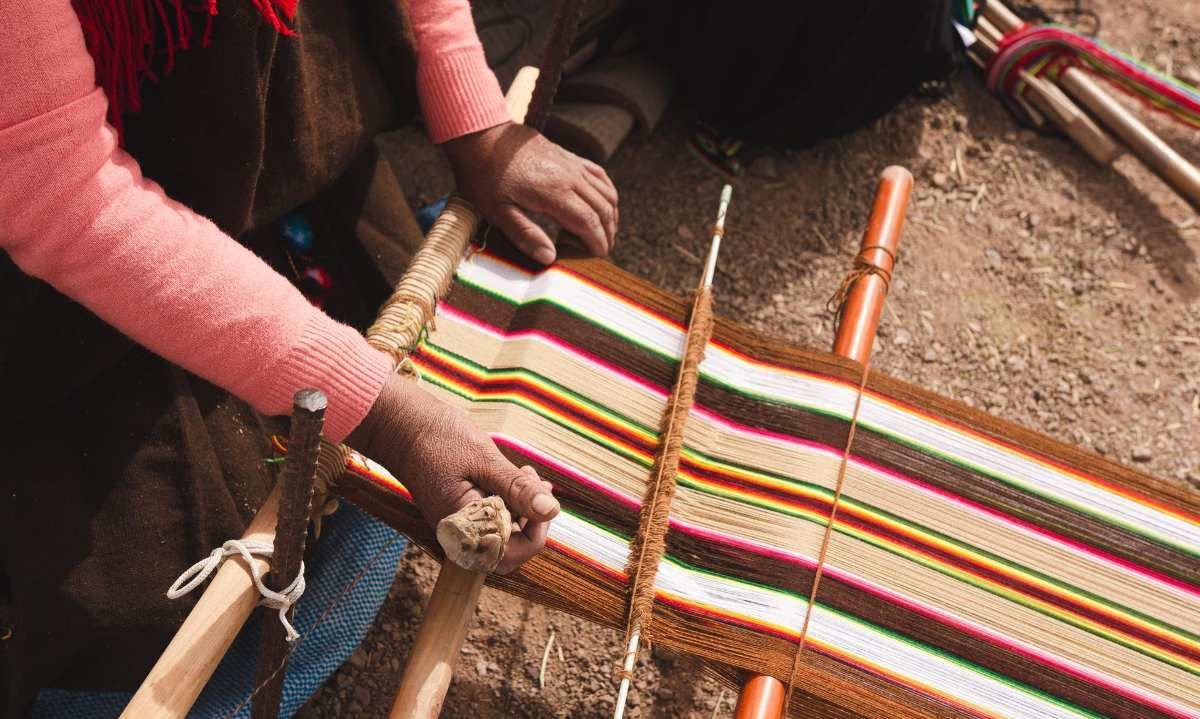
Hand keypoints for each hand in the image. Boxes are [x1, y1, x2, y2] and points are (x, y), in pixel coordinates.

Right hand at [347, 373, 558, 572]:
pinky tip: (517, 478)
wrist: (398, 424)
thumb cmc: (437, 438)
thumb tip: (550, 509)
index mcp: (462, 528)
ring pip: (501, 535)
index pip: (509, 554)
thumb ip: (517, 488)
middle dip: (531, 523)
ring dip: (522, 510)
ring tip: (527, 475)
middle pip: (508, 551)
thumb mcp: (485, 460)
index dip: (535, 532)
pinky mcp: (458, 511)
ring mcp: (457, 524)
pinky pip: (490, 519)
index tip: (543, 499)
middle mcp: (458, 534)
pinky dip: (509, 503)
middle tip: (537, 486)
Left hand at [443, 121, 617, 264]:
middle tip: (601, 252)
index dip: (597, 242)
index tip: (598, 257)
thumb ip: (525, 235)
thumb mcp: (497, 211)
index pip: (589, 222)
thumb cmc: (485, 176)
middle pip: (602, 209)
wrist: (483, 136)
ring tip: (604, 234)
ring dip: (610, 216)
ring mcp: (572, 165)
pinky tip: (604, 205)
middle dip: (607, 233)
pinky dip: (607, 194)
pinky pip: (600, 176)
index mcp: (554, 192)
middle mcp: (570, 177)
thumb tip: (550, 258)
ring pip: (606, 193)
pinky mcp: (569, 157)